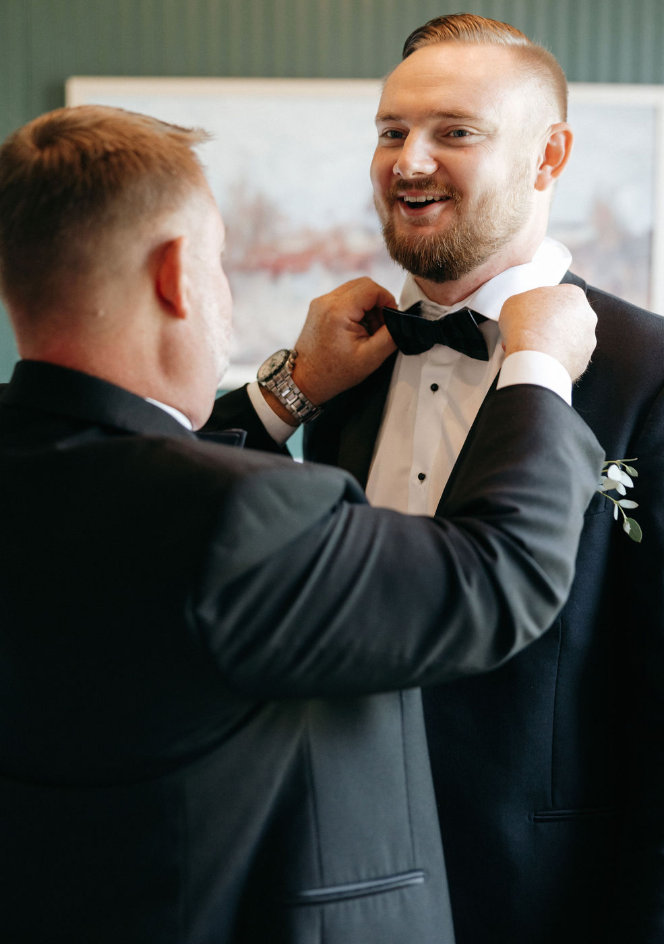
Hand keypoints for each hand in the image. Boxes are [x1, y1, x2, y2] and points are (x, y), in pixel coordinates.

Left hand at [291, 278, 397, 403]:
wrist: (305, 380)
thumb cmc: (335, 373)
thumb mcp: (371, 357)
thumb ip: (392, 334)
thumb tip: (402, 318)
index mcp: (338, 310)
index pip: (372, 288)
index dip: (388, 301)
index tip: (391, 320)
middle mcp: (326, 300)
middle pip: (363, 284)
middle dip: (378, 302)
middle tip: (380, 326)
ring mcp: (320, 302)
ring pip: (354, 289)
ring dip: (368, 306)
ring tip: (368, 330)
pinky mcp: (319, 307)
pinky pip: (344, 297)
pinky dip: (356, 308)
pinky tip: (357, 329)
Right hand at [499, 285, 596, 381]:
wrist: (535, 358)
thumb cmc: (527, 327)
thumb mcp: (513, 303)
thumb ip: (524, 303)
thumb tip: (522, 312)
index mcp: (573, 295)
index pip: (557, 296)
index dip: (540, 306)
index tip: (530, 313)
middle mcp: (586, 316)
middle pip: (566, 318)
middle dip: (550, 325)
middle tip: (531, 332)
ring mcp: (587, 340)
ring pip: (569, 340)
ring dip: (553, 343)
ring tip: (533, 349)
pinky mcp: (583, 361)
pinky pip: (568, 359)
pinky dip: (556, 360)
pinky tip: (541, 360)